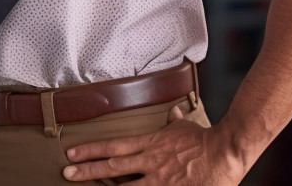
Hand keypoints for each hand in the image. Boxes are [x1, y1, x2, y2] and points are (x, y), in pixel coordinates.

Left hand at [63, 105, 244, 184]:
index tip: (72, 154)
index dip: (91, 150)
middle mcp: (149, 162)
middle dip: (87, 171)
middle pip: (112, 167)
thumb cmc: (204, 140)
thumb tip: (172, 112)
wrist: (224, 152)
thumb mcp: (185, 128)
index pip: (114, 146)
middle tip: (66, 174)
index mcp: (150, 144)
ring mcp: (158, 181)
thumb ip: (174, 123)